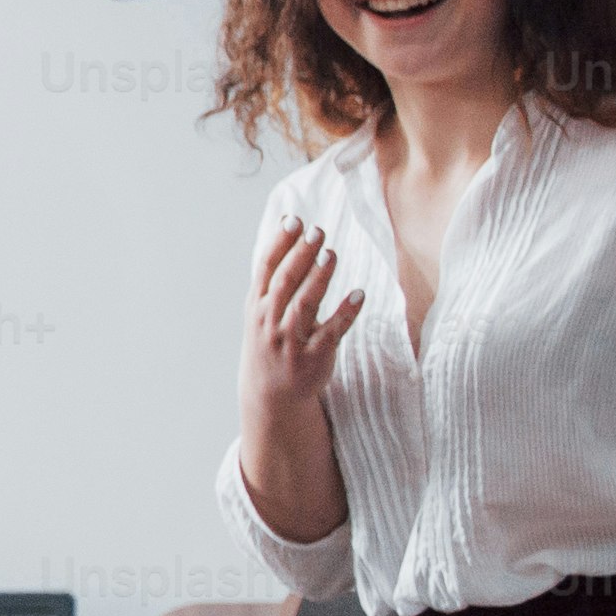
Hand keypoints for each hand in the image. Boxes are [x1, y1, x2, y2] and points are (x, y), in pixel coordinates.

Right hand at [241, 220, 364, 419]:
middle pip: (285, 283)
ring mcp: (291, 341)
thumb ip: (273, 276)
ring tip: (330, 254)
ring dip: (317, 279)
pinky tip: (358, 294)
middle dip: (300, 256)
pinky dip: (345, 314)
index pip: (267, 269)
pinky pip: (332, 333)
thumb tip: (286, 227)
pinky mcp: (315, 358)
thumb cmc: (271, 341)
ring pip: (304, 306)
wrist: (271, 394)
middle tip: (317, 231)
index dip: (279, 244)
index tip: (294, 220)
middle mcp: (270, 323)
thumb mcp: (261, 311)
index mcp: (257, 307)